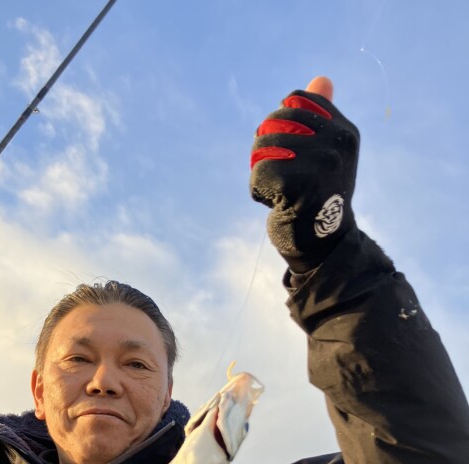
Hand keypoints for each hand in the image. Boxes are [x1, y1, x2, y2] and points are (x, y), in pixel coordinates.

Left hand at [250, 77, 358, 272]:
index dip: (279, 123)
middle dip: (265, 147)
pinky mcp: (297, 184)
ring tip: (278, 191)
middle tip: (278, 175)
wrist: (322, 246)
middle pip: (274, 121)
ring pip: (262, 146)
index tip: (288, 150)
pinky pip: (257, 172)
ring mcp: (320, 163)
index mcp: (345, 132)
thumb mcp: (326, 154)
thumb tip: (321, 78)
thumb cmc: (318, 198)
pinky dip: (257, 190)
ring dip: (259, 170)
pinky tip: (274, 204)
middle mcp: (337, 143)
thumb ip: (321, 116)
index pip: (295, 100)